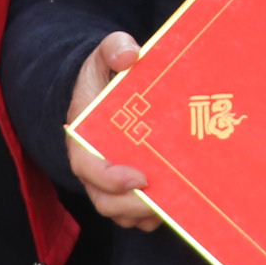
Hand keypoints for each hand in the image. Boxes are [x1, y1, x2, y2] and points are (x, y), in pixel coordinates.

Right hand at [67, 32, 160, 229]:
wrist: (105, 95)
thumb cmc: (102, 78)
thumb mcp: (102, 56)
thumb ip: (113, 49)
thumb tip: (130, 56)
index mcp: (82, 142)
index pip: (89, 169)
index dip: (111, 179)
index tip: (139, 177)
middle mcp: (94, 170)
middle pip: (106, 202)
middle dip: (133, 205)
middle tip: (163, 199)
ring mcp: (110, 185)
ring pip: (124, 214)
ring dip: (148, 215)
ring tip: (178, 205)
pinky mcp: (129, 191)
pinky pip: (139, 215)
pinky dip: (157, 215)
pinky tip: (183, 203)